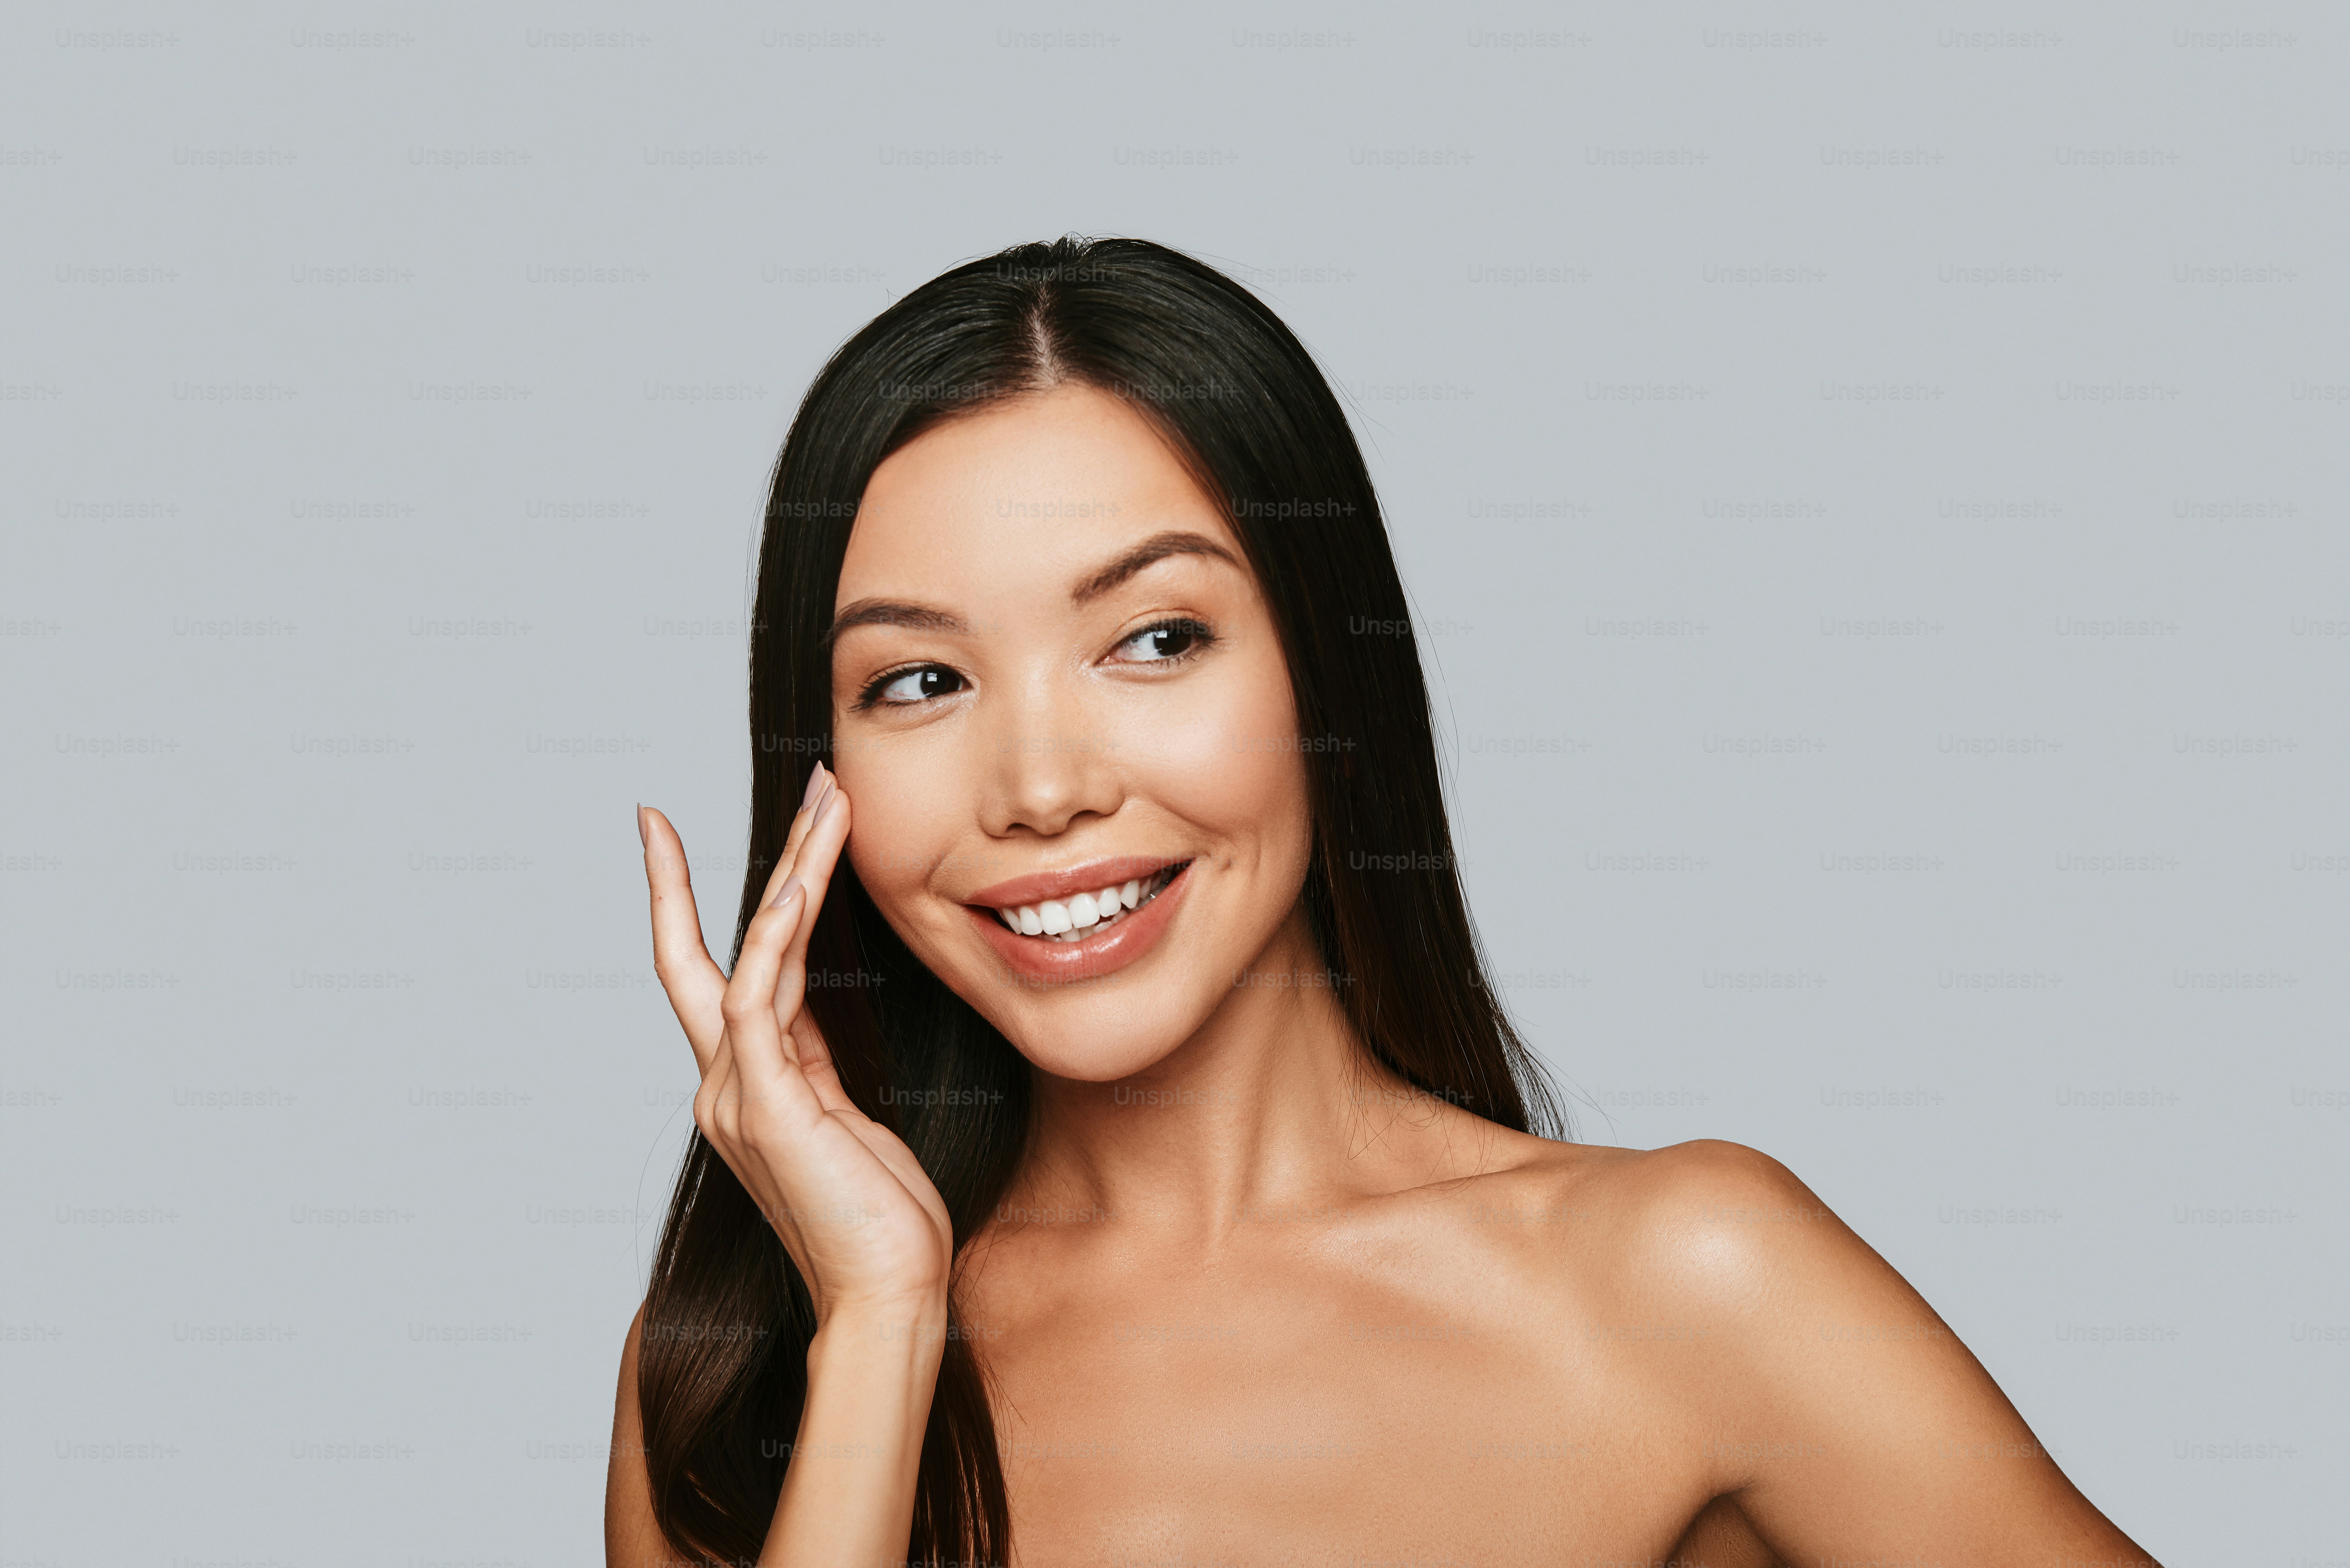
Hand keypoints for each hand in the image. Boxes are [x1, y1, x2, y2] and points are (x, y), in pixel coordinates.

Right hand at [638, 765, 952, 1325]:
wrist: (886, 1296)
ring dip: (794, 869)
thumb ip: (817, 1068)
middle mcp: (728, 1082)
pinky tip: (800, 884)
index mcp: (748, 1085)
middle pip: (720, 945)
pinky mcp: (769, 1104)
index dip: (699, 900)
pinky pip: (760, 998)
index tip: (670, 831)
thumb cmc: (882, 1219)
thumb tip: (814, 1020)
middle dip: (756, 859)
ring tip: (830, 801)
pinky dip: (775, 936)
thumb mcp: (848, 1122)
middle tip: (804, 784)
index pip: (719, 970)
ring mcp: (740, 1092)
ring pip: (753, 951)